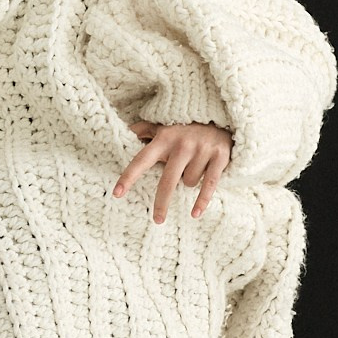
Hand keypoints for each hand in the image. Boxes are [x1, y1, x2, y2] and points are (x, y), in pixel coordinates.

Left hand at [113, 120, 232, 222]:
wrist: (221, 117)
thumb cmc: (185, 127)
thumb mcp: (164, 125)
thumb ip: (144, 130)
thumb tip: (124, 132)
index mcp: (164, 139)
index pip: (142, 160)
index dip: (129, 176)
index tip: (117, 193)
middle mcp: (182, 144)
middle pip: (167, 181)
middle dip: (161, 203)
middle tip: (157, 220)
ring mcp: (202, 150)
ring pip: (189, 183)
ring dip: (189, 182)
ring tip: (194, 167)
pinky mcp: (219, 156)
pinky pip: (209, 184)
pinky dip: (202, 200)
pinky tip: (195, 214)